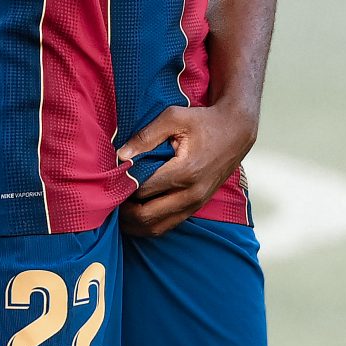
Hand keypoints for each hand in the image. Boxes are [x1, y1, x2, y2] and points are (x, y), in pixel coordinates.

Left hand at [116, 102, 255, 236]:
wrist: (237, 131)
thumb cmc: (204, 121)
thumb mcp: (174, 117)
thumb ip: (145, 136)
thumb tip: (120, 156)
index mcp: (185, 171)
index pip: (142, 190)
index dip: (122, 187)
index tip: (111, 179)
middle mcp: (191, 193)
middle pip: (146, 216)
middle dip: (123, 211)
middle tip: (109, 198)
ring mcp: (196, 203)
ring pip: (157, 227)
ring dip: (134, 223)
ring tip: (119, 208)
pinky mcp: (197, 206)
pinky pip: (168, 225)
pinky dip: (149, 224)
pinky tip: (135, 213)